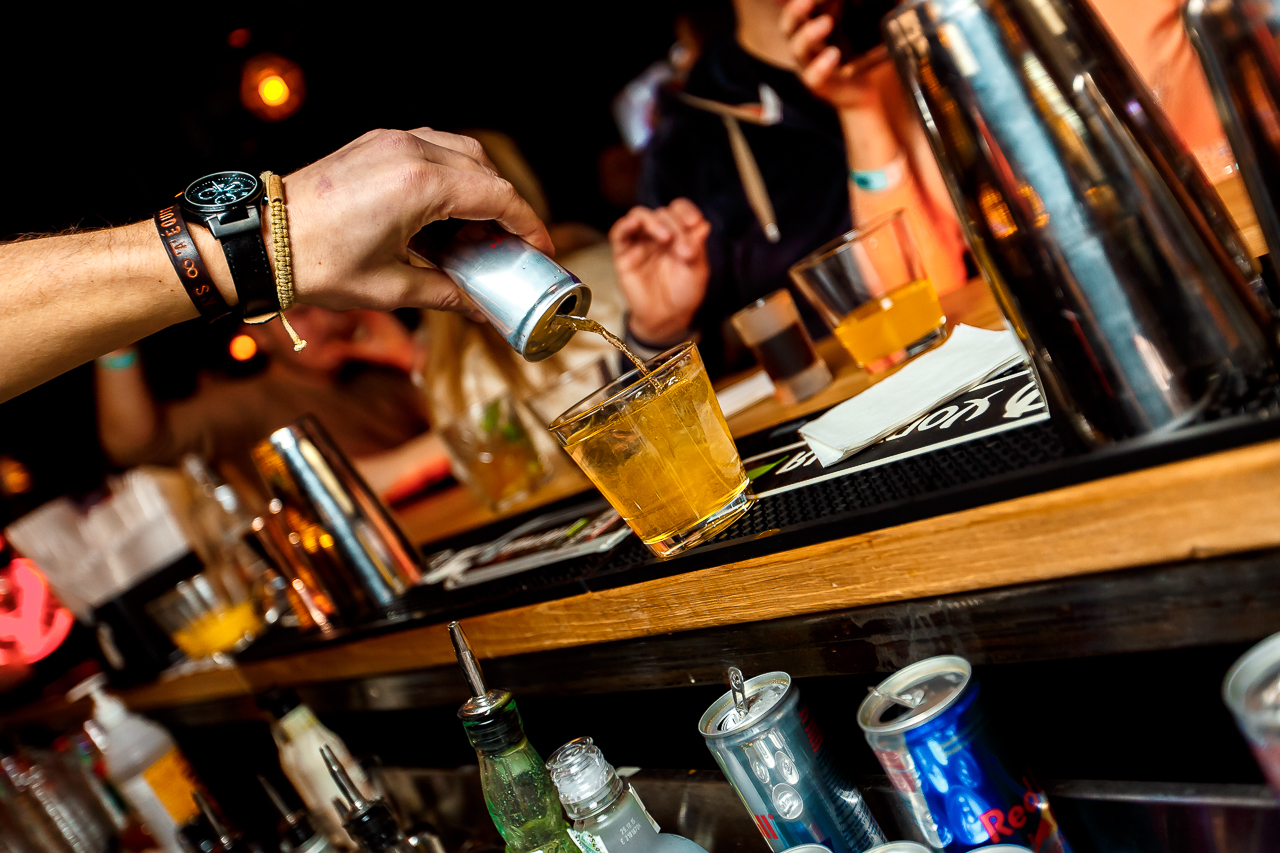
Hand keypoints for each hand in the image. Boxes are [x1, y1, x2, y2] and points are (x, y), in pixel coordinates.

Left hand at [281, 128, 552, 313]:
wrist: (260, 241)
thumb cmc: (318, 265)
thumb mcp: (392, 288)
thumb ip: (447, 294)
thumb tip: (482, 310)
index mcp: (420, 185)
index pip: (497, 197)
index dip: (527, 224)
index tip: (541, 249)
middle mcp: (410, 151)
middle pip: (485, 170)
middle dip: (507, 206)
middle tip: (514, 244)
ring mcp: (390, 141)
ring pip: (461, 152)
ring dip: (481, 185)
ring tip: (482, 228)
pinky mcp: (374, 142)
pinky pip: (432, 147)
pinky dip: (452, 173)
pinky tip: (448, 209)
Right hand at [609, 200, 710, 344]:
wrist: (667, 318)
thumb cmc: (683, 293)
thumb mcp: (697, 271)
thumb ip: (697, 248)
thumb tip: (703, 225)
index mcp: (679, 233)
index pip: (679, 210)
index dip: (686, 211)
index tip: (694, 222)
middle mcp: (659, 234)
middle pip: (662, 213)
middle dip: (675, 226)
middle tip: (683, 249)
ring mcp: (640, 242)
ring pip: (640, 216)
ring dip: (653, 221)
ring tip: (665, 237)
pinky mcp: (623, 254)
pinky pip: (619, 233)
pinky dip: (625, 225)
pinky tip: (633, 224)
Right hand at [782, 0, 894, 109]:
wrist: (861, 91)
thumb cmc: (856, 54)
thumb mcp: (858, 27)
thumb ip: (860, 10)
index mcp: (811, 26)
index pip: (799, 10)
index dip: (800, 3)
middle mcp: (804, 44)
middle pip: (789, 25)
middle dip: (795, 11)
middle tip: (807, 0)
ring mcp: (809, 65)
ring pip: (798, 49)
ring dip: (809, 34)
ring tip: (827, 22)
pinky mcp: (819, 85)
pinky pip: (813, 77)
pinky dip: (821, 66)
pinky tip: (833, 54)